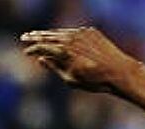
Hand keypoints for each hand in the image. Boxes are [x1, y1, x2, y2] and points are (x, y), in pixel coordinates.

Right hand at [19, 27, 138, 93]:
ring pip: (61, 32)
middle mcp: (71, 38)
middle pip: (48, 35)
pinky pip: (74, 32)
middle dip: (35, 36)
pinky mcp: (91, 31)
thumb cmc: (95, 81)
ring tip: (40, 36)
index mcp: (63, 51)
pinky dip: (66, 35)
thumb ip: (54, 68)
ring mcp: (81, 33)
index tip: (26, 52)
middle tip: (25, 37)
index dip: (32, 49)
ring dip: (50, 34)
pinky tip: (61, 38)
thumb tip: (41, 59)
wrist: (119, 72)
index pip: (42, 47)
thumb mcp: (71, 80)